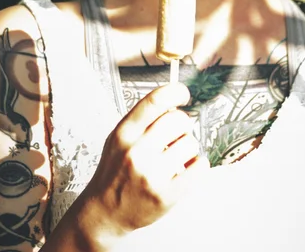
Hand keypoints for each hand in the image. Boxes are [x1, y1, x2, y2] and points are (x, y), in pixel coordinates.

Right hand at [84, 83, 208, 234]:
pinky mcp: (166, 196)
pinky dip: (198, 164)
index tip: (183, 94)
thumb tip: (174, 101)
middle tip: (176, 135)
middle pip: (178, 119)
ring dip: (188, 147)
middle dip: (182, 124)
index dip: (175, 92)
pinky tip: (187, 168)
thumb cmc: (115, 171)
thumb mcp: (119, 138)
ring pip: (190, 142)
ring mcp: (151, 175)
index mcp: (124, 133)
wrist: (105, 212)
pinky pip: (199, 167)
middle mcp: (136, 152)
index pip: (154, 101)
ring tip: (176, 157)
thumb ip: (142, 120)